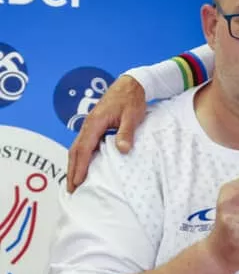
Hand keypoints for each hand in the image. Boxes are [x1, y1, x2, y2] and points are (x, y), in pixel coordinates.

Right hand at [67, 75, 146, 192]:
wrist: (131, 84)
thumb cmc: (132, 99)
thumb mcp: (132, 116)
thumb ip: (126, 133)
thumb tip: (122, 150)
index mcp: (94, 123)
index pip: (84, 149)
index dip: (80, 167)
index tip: (77, 183)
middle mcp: (88, 124)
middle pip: (75, 151)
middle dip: (72, 170)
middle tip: (71, 189)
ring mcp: (90, 125)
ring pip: (77, 148)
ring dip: (74, 164)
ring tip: (74, 182)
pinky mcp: (95, 125)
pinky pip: (84, 143)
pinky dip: (80, 156)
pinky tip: (84, 165)